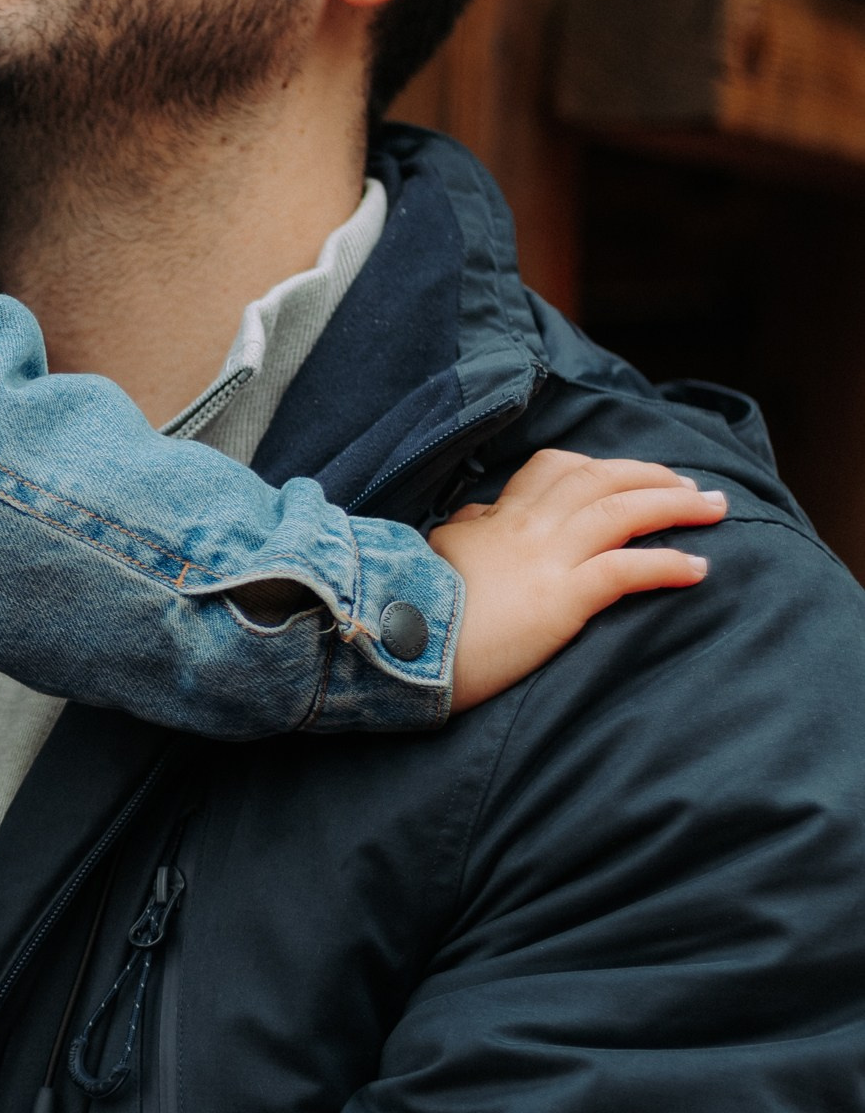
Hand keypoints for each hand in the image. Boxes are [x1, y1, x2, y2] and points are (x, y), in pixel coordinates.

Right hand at [434, 449, 723, 707]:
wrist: (398, 645)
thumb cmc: (413, 609)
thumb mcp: (435, 555)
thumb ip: (464, 531)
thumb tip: (474, 516)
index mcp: (498, 519)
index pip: (553, 471)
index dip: (598, 467)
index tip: (627, 474)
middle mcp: (528, 528)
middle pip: (602, 479)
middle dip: (654, 476)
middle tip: (692, 487)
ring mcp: (547, 559)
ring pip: (623, 511)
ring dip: (677, 505)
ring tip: (714, 509)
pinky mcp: (562, 600)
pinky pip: (628, 570)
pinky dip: (668, 565)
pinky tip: (698, 569)